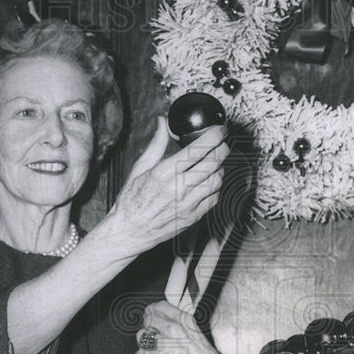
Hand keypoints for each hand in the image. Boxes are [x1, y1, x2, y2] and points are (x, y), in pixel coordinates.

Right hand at [102, 119, 228, 258]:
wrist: (131, 231)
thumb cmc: (132, 200)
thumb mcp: (140, 167)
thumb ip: (156, 143)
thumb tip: (162, 122)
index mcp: (165, 173)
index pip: (198, 149)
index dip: (214, 136)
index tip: (219, 130)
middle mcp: (180, 188)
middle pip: (213, 163)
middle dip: (222, 149)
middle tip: (223, 143)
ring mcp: (189, 204)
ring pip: (217, 180)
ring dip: (220, 168)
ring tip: (215, 162)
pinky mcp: (194, 216)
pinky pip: (214, 197)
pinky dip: (216, 186)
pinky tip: (209, 181)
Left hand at [135, 301, 224, 353]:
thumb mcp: (197, 336)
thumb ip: (181, 327)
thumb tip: (167, 324)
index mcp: (186, 321)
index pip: (161, 306)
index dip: (152, 311)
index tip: (150, 315)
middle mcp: (175, 329)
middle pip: (148, 319)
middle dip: (146, 326)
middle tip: (149, 333)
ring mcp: (167, 343)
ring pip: (142, 336)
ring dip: (142, 342)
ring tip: (147, 346)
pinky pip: (141, 353)